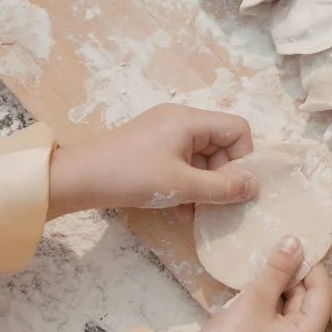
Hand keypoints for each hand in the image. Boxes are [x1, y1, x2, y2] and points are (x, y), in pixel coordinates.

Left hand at [48, 104, 255, 218]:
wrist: (76, 179)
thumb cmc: (131, 176)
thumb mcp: (181, 186)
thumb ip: (222, 187)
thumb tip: (255, 186)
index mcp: (189, 120)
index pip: (237, 129)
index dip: (243, 158)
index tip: (232, 185)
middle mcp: (180, 120)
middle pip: (221, 144)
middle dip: (221, 176)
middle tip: (213, 202)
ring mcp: (164, 132)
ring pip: (202, 157)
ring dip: (203, 185)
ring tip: (194, 211)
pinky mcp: (152, 146)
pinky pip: (183, 162)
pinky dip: (186, 183)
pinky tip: (178, 209)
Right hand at [178, 236, 331, 331]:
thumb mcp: (255, 299)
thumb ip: (278, 269)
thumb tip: (296, 242)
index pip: (323, 295)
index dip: (313, 268)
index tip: (299, 245)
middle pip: (310, 305)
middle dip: (297, 278)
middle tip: (281, 252)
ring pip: (294, 314)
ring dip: (284, 290)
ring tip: (270, 266)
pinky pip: (282, 325)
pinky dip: (275, 306)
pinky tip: (262, 288)